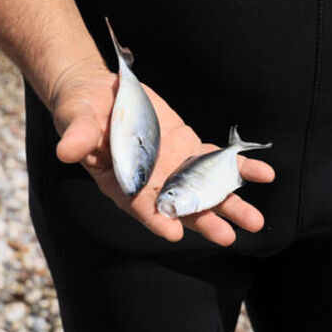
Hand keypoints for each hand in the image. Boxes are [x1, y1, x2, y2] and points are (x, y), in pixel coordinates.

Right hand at [48, 65, 274, 245]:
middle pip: (181, 206)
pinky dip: (240, 168)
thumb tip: (67, 150)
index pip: (140, 206)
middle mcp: (152, 182)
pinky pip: (218, 161)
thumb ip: (77, 137)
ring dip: (231, 203)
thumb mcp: (76, 121)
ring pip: (205, 190)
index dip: (157, 220)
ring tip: (256, 221)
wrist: (100, 94)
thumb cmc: (82, 112)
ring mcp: (174, 167)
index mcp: (122, 183)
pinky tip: (264, 174)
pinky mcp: (189, 149)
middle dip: (206, 221)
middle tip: (229, 236)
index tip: (175, 234)